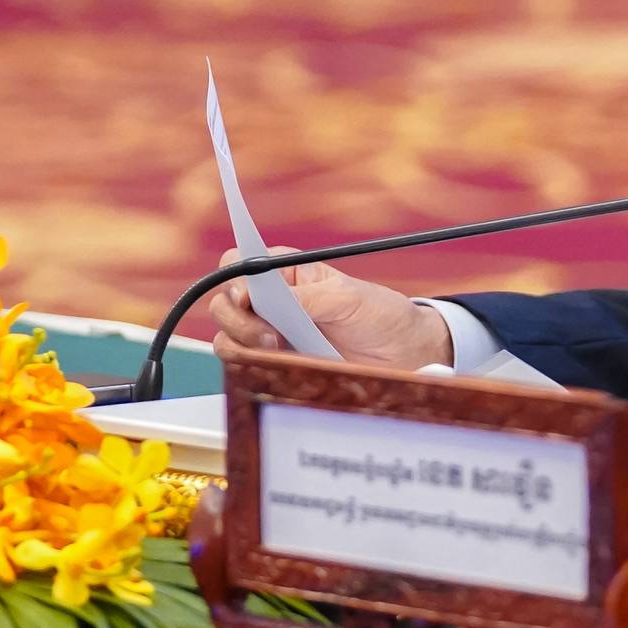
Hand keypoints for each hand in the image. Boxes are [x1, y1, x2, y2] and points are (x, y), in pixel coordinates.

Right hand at [204, 248, 453, 369]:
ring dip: (241, 341)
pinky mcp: (275, 363)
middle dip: (236, 316)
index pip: (240, 263)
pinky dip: (247, 364)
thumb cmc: (381, 316)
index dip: (234, 277)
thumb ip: (309, 297)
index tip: (247, 296)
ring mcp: (270, 333)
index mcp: (288, 272)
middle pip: (223, 301)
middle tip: (270, 332)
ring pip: (226, 334)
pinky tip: (275, 363)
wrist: (404, 355)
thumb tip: (273, 301)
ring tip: (277, 348)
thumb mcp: (349, 298)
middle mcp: (272, 300)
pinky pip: (242, 363)